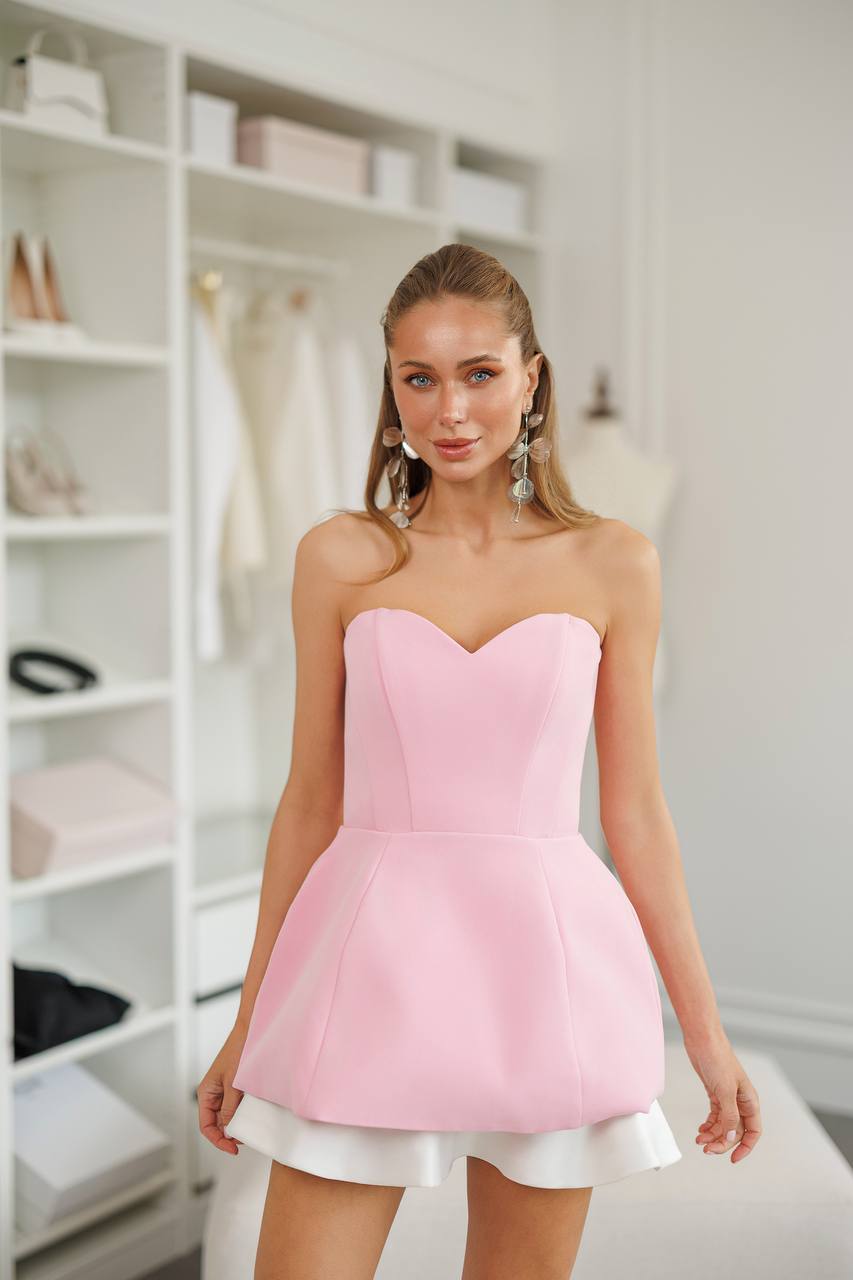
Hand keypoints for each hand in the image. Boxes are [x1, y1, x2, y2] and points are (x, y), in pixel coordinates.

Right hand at [197, 1022, 247, 1155]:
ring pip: (225, 1116)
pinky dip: (241, 1114)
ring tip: (248, 1130)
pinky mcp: (234, 1086)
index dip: (218, 1140)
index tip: (233, 1149)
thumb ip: (229, 1107)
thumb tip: (228, 1128)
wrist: (251, 1030)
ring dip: (235, 1125)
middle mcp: (212, 1093)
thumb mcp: (233, 1083)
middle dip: (227, 1135)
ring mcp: (223, 1090)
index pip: (206, 1126)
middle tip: (243, 1141)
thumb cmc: (238, 1050)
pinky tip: (251, 1116)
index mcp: (206, 1093)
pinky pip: (235, 1106)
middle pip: (215, 1124)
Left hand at [683, 1028, 761, 1162]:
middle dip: (722, 1143)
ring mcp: (728, 1097)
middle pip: (736, 1132)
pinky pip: (715, 1116)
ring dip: (713, 1135)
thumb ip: (729, 1116)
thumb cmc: (717, 1059)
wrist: (702, 1039)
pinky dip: (709, 1124)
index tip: (732, 1160)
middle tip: (706, 1149)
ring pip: (724, 1125)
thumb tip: (732, 1139)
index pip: (753, 1132)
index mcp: (750, 1101)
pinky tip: (700, 1129)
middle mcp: (741, 1101)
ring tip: (699, 1140)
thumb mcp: (725, 1090)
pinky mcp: (715, 1092)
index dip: (745, 1148)